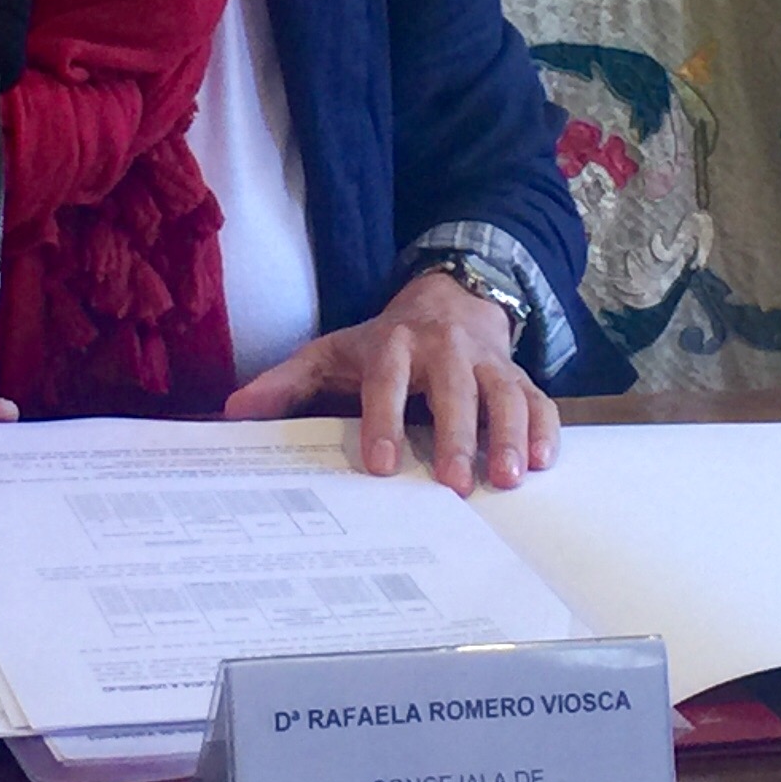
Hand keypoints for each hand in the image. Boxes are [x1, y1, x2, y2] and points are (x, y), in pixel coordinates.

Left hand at [218, 270, 559, 495]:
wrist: (448, 296)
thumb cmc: (383, 342)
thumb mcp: (331, 353)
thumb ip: (286, 383)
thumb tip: (234, 412)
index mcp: (394, 344)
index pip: (387, 381)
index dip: (384, 420)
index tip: (380, 466)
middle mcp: (445, 350)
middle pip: (455, 390)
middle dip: (457, 435)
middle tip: (455, 485)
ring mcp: (487, 362)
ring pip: (506, 394)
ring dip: (510, 434)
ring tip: (509, 479)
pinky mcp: (518, 374)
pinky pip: (539, 398)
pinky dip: (546, 428)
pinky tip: (545, 463)